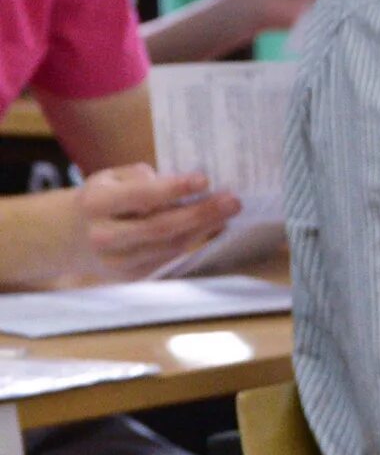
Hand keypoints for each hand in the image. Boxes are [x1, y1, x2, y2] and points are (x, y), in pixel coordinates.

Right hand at [66, 165, 237, 283]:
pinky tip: (213, 227)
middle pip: (161, 227)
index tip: (204, 179)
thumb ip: (140, 177)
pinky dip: (195, 241)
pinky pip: (170, 258)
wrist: (71, 236)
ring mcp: (118, 262)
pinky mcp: (133, 276)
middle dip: (201, 213)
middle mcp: (104, 237)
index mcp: (95, 204)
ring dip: (204, 229)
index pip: (140, 197)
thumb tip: (179, 184)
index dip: (174, 189)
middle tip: (233, 200)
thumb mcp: (109, 178)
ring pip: (170, 246)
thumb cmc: (102, 199)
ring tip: (229, 211)